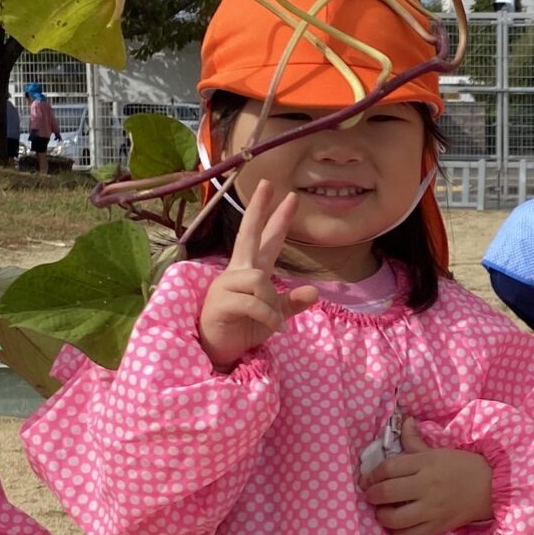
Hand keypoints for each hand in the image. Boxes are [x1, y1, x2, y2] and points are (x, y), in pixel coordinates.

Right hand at [197, 179, 318, 371]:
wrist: (218, 350)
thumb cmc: (243, 329)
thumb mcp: (274, 316)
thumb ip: (292, 303)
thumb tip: (315, 291)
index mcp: (249, 272)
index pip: (265, 239)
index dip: (276, 218)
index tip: (289, 196)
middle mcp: (237, 272)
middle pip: (248, 234)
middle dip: (258, 209)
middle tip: (267, 184)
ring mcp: (226, 284)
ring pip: (260, 281)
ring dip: (273, 304)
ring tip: (275, 321)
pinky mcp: (221, 301)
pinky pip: (256, 303)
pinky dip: (270, 317)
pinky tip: (276, 328)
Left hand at [364, 419, 493, 534]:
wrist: (491, 487)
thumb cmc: (462, 466)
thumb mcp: (438, 451)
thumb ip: (415, 440)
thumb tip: (404, 421)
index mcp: (425, 464)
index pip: (389, 468)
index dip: (372, 475)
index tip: (367, 479)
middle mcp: (426, 486)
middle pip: (387, 492)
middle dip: (371, 495)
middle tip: (370, 495)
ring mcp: (432, 509)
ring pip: (395, 518)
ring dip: (382, 516)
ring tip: (383, 511)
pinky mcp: (438, 527)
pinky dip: (398, 534)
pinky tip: (398, 526)